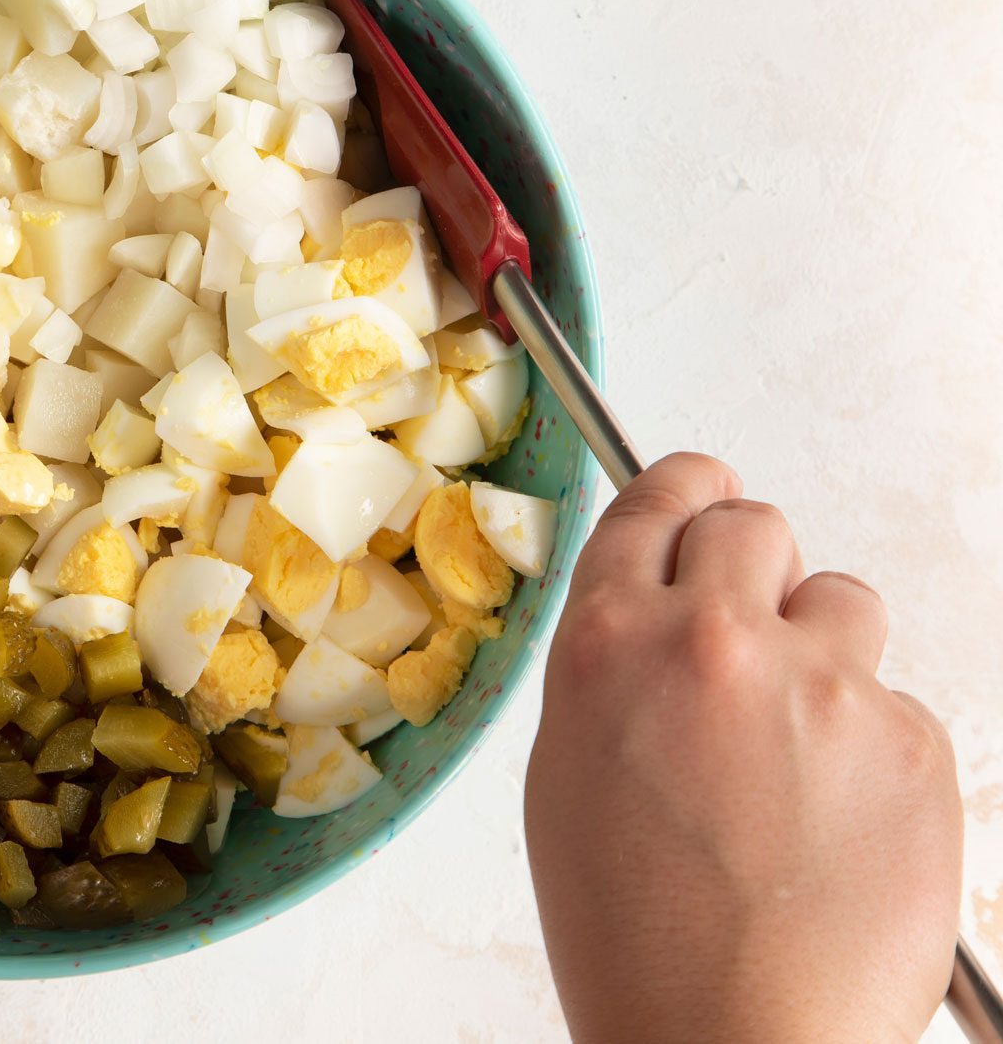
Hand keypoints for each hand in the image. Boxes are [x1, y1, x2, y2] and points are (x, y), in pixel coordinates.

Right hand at [525, 453, 961, 1042]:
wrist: (730, 1038)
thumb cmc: (636, 933)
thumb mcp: (568, 772)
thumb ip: (614, 666)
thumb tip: (659, 610)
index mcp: (607, 644)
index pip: (658, 499)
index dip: (686, 490)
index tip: (703, 492)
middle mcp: (712, 642)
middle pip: (756, 526)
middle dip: (754, 568)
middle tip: (752, 636)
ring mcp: (822, 686)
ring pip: (844, 600)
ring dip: (824, 650)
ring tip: (798, 750)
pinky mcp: (911, 741)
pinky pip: (898, 698)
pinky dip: (873, 743)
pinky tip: (836, 818)